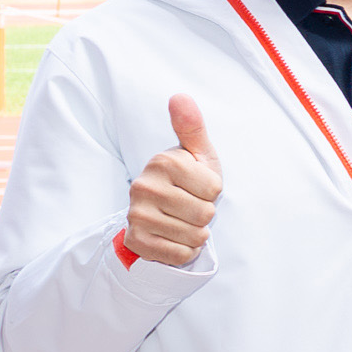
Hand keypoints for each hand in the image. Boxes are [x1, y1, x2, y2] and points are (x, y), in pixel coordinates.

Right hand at [126, 94, 222, 266]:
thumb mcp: (197, 153)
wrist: (159, 215)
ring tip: (181, 221)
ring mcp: (137, 215)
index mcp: (162, 162)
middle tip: (189, 206)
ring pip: (195, 236)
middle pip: (206, 214)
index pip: (215, 188)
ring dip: (196, 233)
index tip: (197, 187)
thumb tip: (180, 96)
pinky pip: (182, 254)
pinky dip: (185, 251)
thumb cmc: (187, 181)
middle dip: (205, 214)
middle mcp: (143, 187)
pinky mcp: (137, 241)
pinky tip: (173, 237)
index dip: (213, 191)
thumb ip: (192, 127)